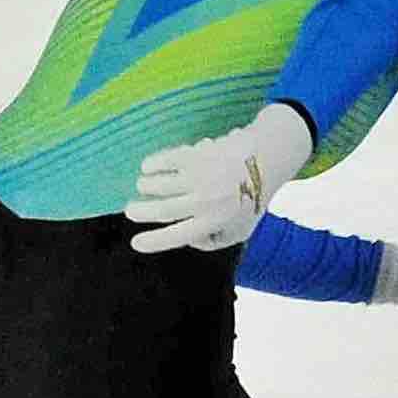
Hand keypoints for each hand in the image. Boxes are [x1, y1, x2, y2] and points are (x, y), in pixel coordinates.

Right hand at [125, 103, 312, 255]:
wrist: (267, 160)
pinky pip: (168, 159)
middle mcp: (208, 201)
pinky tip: (147, 167)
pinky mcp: (201, 154)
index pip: (178, 236)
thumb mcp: (237, 231)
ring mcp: (204, 176)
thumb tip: (184, 239)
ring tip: (144, 187)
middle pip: (164, 210)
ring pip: (162, 184)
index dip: (154, 242)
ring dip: (146, 186)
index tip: (135, 243)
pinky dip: (153, 163)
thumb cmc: (248, 200)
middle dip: (141, 212)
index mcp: (216, 222)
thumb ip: (211, 241)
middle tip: (130, 211)